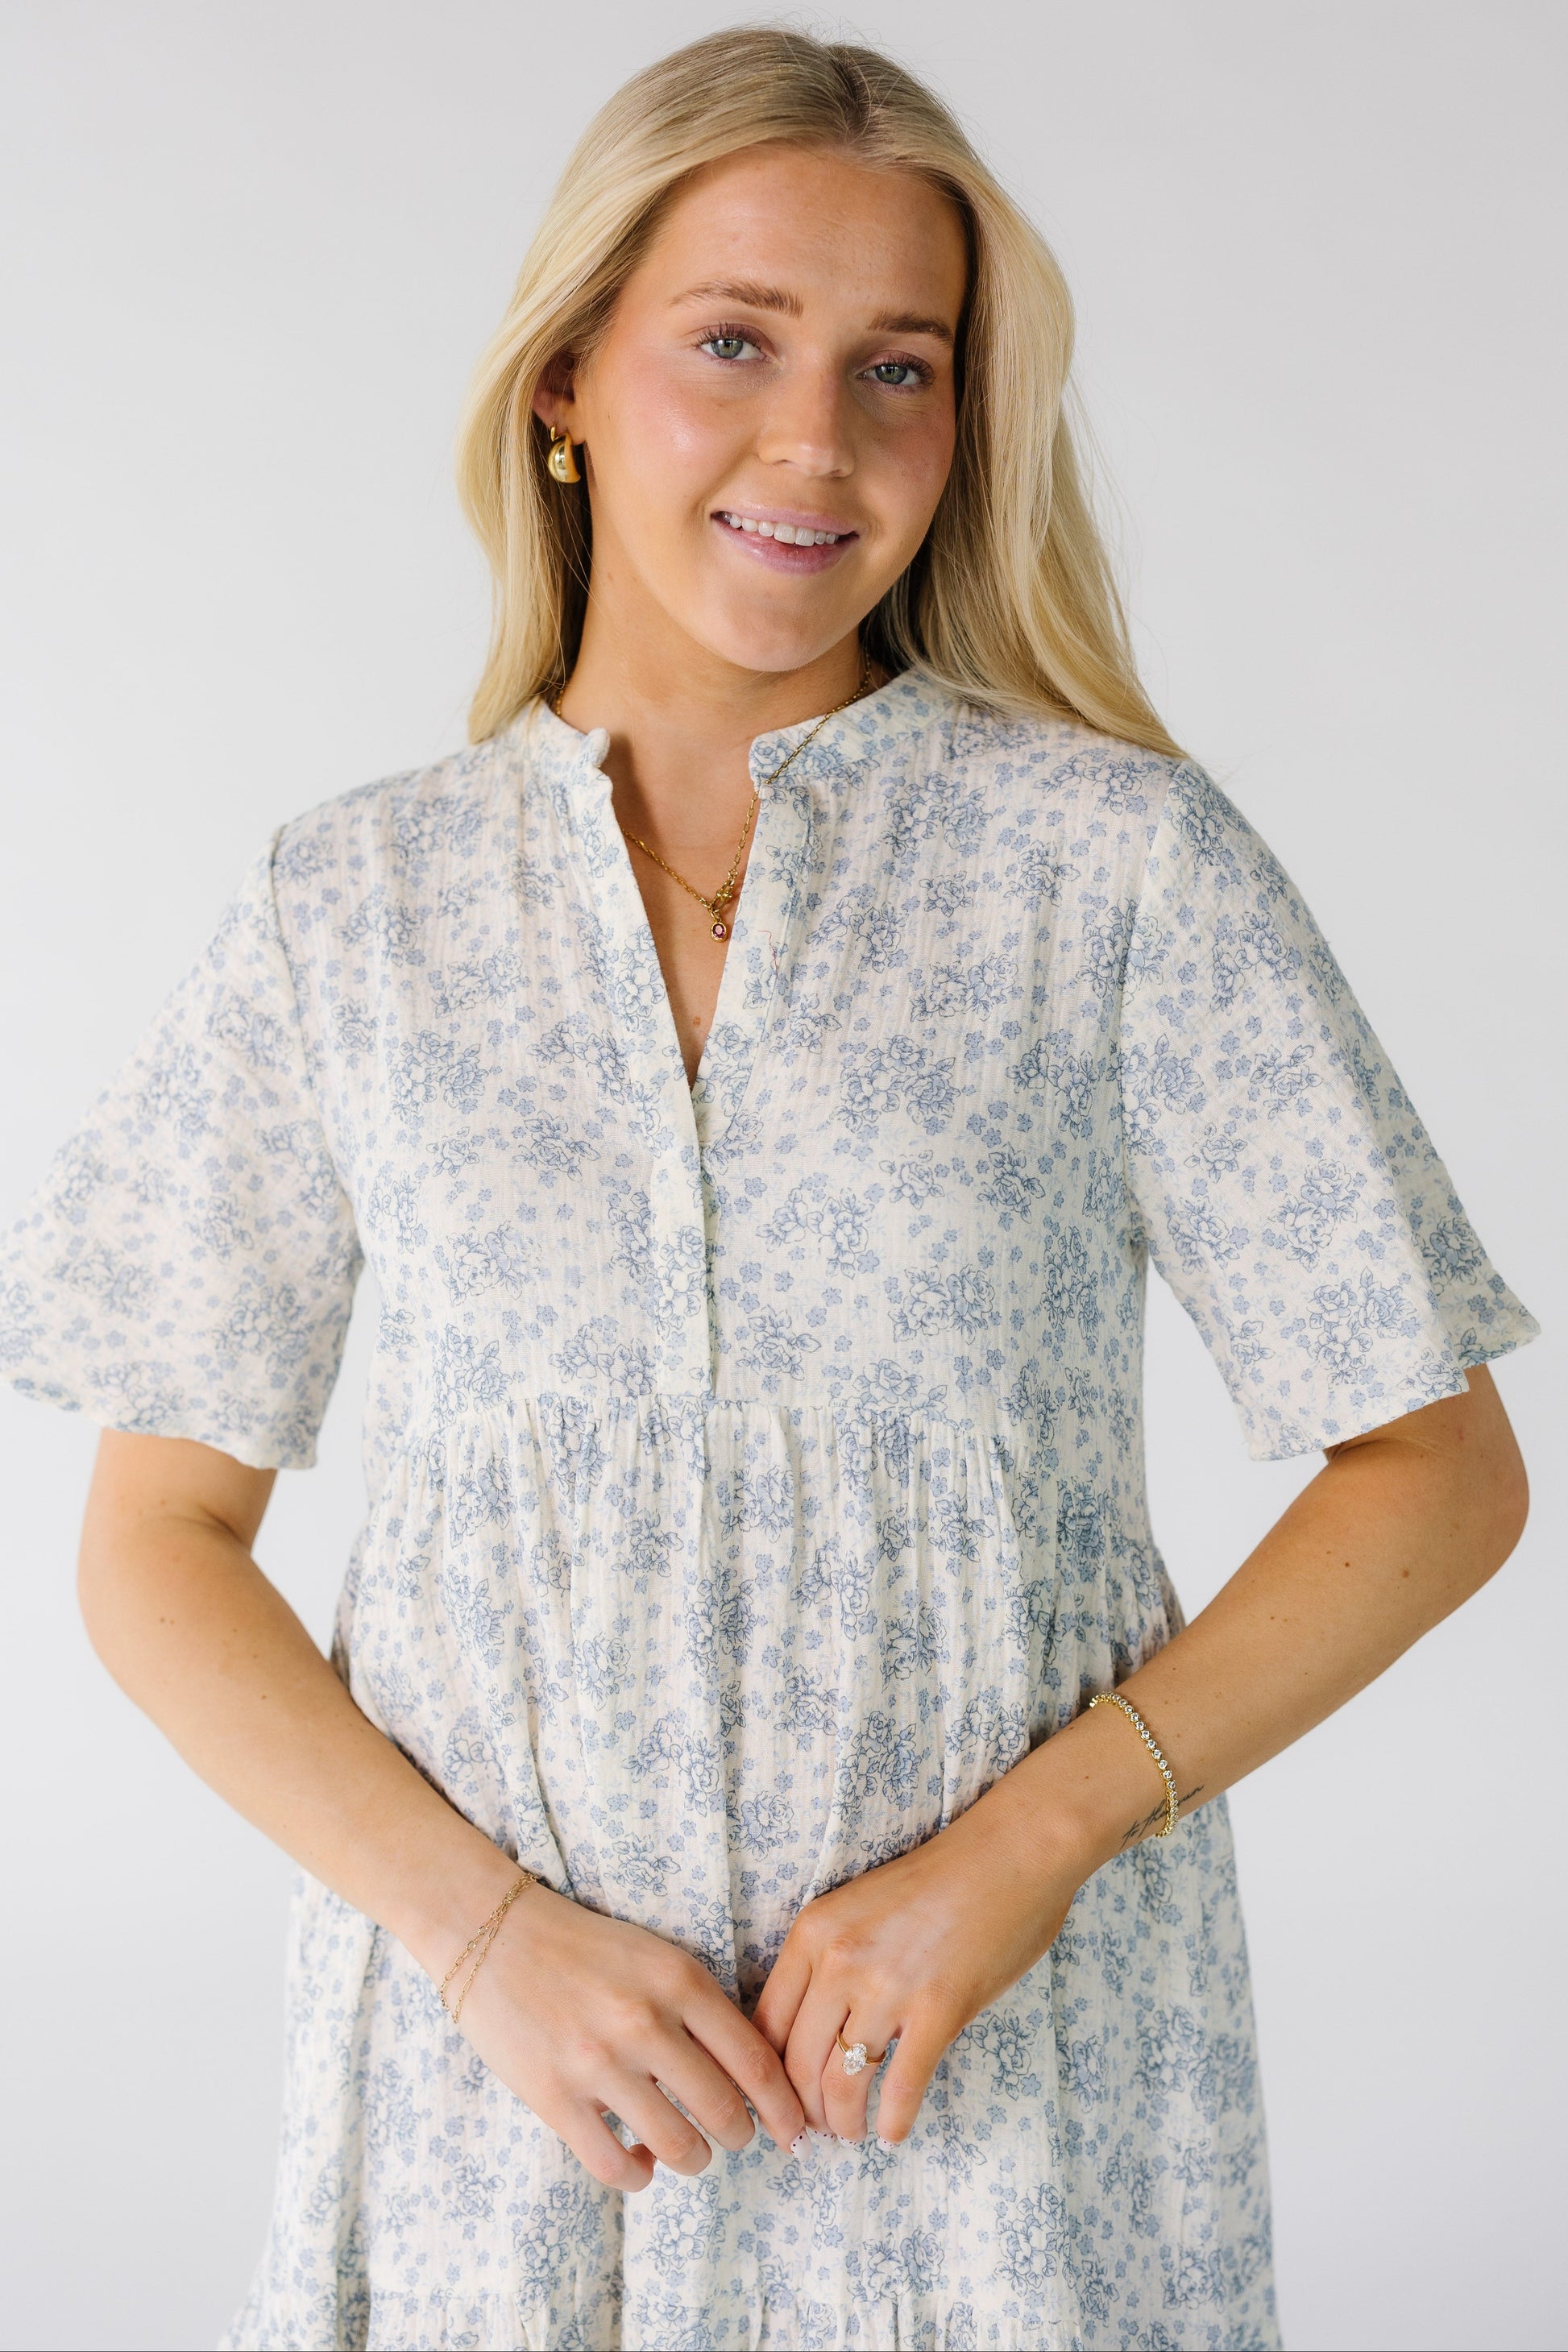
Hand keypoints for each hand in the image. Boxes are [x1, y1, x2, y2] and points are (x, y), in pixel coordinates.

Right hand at [451, 1884, 807, 2189]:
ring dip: (694, 2159)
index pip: (756, 2062)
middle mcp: (645, 2022)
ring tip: (688, 2149)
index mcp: (680, 1980)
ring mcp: (597, 2062)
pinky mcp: (553, 2097)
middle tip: (736, 2137)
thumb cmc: (585, 1948)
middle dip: (741, 2136)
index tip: (795, 2132)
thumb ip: (703, 2010)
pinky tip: (638, 2158)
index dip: (785, 2109)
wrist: (493, 1933)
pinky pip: (616, 2167)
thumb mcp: (658, 1959)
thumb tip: (752, 2080)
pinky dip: (639, 2175)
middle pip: (726, 2112)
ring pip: (679, 2147)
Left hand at [752, 1793, 1082, 2146]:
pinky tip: (894, 2132)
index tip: (776, 2102)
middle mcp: (839, 1960)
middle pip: (796, 2063)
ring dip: (843, 2123)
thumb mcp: (855, 1908)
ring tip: (852, 2134)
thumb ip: (829, 1961)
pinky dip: (894, 2122)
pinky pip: (902, 2087)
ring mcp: (888, 1986)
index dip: (766, 2076)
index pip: (765, 2024)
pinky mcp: (939, 2009)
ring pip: (841, 2083)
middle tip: (815, 2132)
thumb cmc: (937, 1881)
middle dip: (802, 2111)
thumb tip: (811, 2033)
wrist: (1009, 1853)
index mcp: (813, 1932)